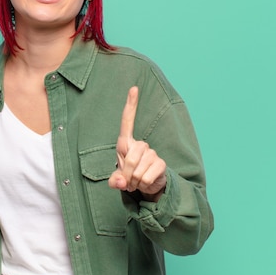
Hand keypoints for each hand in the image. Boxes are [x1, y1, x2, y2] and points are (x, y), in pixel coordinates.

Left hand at [108, 86, 166, 201]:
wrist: (147, 185)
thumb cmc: (129, 175)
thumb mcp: (117, 178)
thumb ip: (114, 180)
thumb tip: (120, 182)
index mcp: (126, 143)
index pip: (127, 121)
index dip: (131, 105)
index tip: (134, 88)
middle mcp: (140, 145)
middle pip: (131, 159)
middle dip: (127, 174)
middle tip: (128, 181)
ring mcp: (152, 153)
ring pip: (138, 170)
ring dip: (134, 181)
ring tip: (136, 181)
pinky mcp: (161, 164)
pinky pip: (147, 177)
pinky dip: (143, 184)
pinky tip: (145, 182)